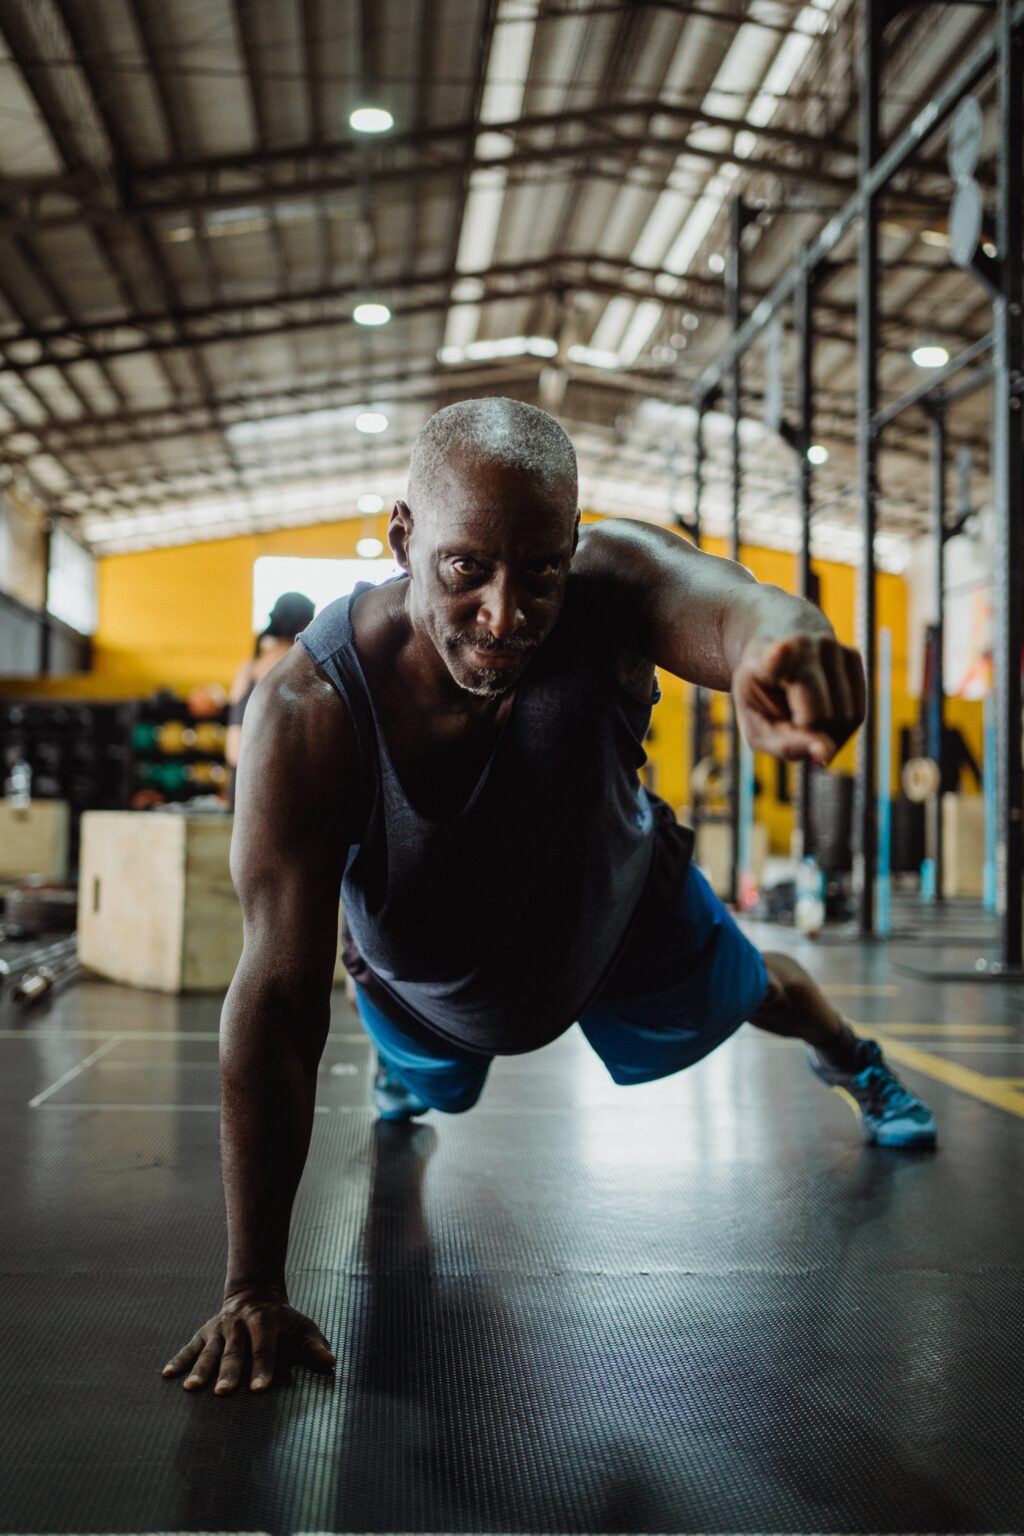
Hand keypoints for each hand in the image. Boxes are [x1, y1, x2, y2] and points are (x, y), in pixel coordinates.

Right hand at [161, 1286, 335, 1394]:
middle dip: (229, 1373)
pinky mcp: (204, 1333)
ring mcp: (219, 1329)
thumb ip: (314, 1346)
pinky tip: (168, 1375)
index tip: (261, 1389)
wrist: (255, 1294)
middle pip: (234, 1352)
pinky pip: (189, 1347)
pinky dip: (179, 1360)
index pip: (265, 1348)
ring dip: (201, 1369)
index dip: (263, 1368)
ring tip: (192, 1388)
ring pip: (210, 1351)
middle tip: (224, 1394)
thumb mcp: (303, 1327)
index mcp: (265, 1321)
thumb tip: (330, 1363)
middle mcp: (239, 1324)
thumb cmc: (284, 1321)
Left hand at [732, 631, 864, 764]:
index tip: (784, 648)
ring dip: (830, 734)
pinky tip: (823, 716)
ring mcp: (830, 646)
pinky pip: (858, 712)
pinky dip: (843, 728)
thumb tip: (827, 753)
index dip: (779, 657)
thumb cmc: (765, 700)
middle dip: (811, 734)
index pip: (775, 659)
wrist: (777, 656)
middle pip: (822, 715)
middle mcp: (800, 645)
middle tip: (791, 724)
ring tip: (805, 719)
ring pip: (847, 716)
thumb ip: (787, 745)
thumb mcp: (760, 729)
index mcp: (764, 661)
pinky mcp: (852, 653)